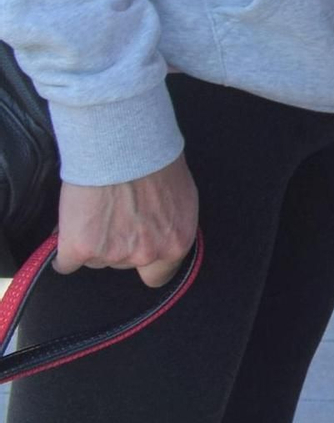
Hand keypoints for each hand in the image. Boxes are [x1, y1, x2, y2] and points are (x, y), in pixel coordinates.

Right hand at [56, 153, 197, 287]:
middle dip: (118, 244)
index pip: (158, 275)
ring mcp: (111, 255)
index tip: (138, 251)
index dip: (145, 264)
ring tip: (96, 210)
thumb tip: (159, 230)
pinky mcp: (79, 250)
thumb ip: (169, 224)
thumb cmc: (157, 160)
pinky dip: (64, 250)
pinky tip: (69, 231)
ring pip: (95, 260)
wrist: (125, 147)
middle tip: (115, 216)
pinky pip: (65, 263)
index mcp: (175, 243)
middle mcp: (145, 255)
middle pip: (123, 264)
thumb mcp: (180, 197)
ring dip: (93, 242)